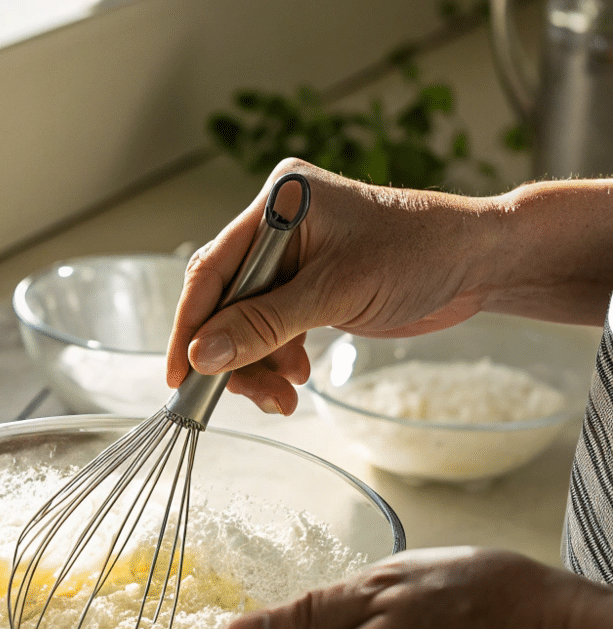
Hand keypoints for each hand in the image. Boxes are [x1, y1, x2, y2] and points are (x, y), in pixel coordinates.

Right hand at [166, 158, 499, 412]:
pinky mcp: (308, 286)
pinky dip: (277, 359)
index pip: (211, 269)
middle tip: (249, 394)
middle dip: (232, 354)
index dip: (190, 324)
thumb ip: (264, 325)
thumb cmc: (419, 254)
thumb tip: (203, 355)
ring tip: (284, 395)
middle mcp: (278, 228)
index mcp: (278, 205)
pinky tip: (296, 378)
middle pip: (224, 301)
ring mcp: (292, 259)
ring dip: (257, 365)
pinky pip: (271, 329)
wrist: (477, 263)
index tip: (179, 372)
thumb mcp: (334, 293)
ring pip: (246, 323)